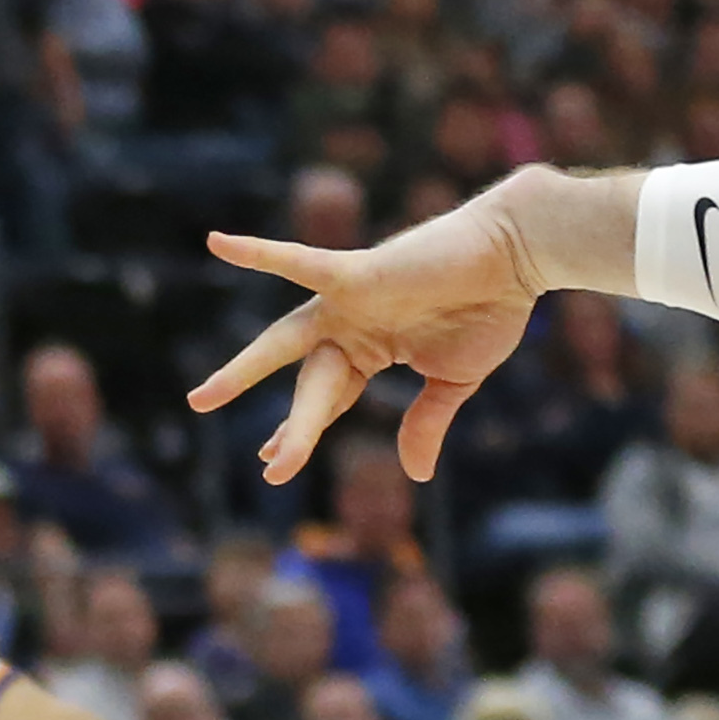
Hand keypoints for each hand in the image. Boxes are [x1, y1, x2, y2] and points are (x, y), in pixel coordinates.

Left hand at [192, 188, 547, 483]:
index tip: (273, 464)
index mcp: (369, 349)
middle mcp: (349, 325)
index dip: (303, 432)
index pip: (327, 399)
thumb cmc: (489, 310)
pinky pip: (299, 262)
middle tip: (263, 463)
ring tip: (202, 400)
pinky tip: (218, 243)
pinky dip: (260, 254)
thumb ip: (426, 423)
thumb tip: (417, 476)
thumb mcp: (454, 382)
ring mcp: (347, 299)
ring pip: (287, 342)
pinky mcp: (355, 272)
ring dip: (246, 371)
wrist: (516, 257)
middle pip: (308, 383)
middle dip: (291, 425)